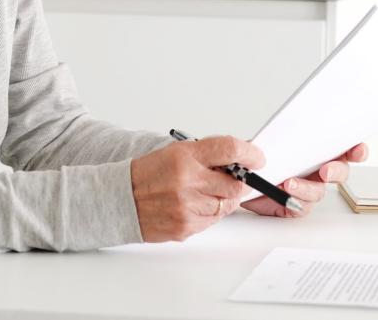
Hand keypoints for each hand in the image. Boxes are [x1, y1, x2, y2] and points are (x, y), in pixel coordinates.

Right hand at [131, 136, 264, 241]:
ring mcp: (187, 206)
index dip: (250, 153)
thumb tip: (239, 159)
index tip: (257, 157)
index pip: (229, 149)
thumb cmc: (147, 175)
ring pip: (227, 204)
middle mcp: (187, 181)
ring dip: (224, 198)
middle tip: (235, 178)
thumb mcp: (175, 153)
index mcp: (185, 156)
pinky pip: (214, 220)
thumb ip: (208, 155)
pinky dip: (211, 213)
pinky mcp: (186, 226)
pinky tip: (195, 205)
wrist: (120, 199)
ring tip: (205, 191)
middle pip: (236, 183)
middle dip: (239, 181)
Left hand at [239, 143, 368, 217]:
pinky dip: (294, 199)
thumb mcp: (274, 138)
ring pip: (319, 191)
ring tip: (289, 183)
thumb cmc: (260, 155)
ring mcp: (309, 188)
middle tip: (325, 171)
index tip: (357, 149)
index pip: (345, 149)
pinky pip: (302, 206)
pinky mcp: (297, 204)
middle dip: (336, 171)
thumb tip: (297, 119)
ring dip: (306, 187)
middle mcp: (318, 171)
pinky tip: (284, 193)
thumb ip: (288, 131)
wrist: (241, 174)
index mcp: (319, 152)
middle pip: (340, 172)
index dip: (356, 150)